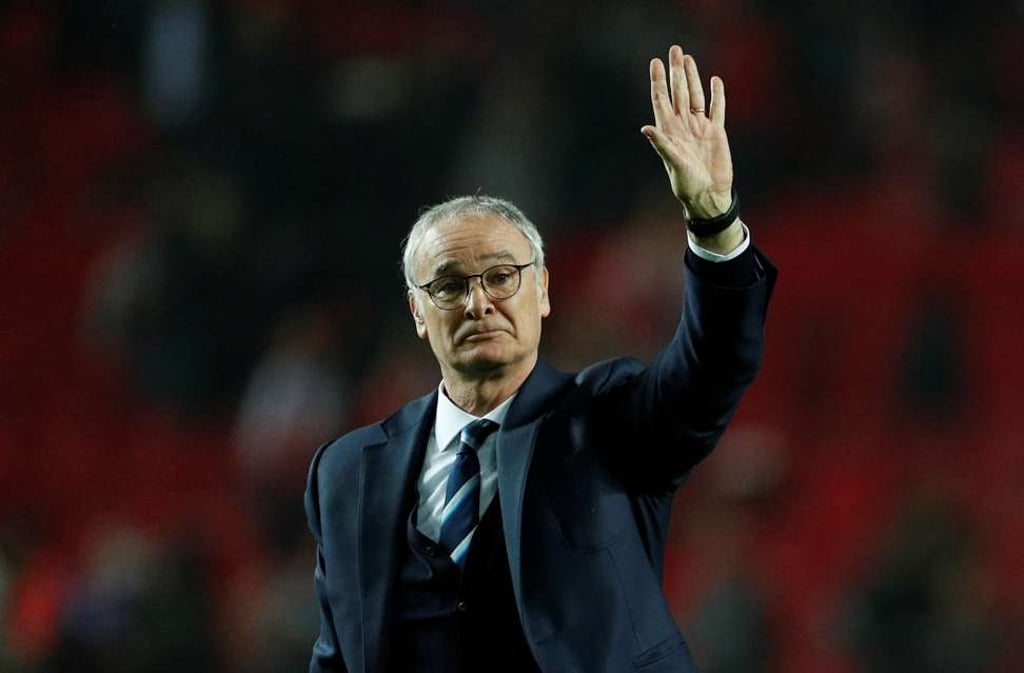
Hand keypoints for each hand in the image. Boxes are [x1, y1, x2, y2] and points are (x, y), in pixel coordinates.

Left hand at [641, 45, 733, 219]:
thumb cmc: (687, 183)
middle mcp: (683, 125)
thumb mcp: (672, 162)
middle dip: (676, 71)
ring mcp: (699, 127)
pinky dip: (717, 95)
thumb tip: (645, 128)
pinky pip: (717, 109)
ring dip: (693, 77)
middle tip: (675, 50)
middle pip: (678, 92)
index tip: (656, 62)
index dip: (658, 81)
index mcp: (669, 131)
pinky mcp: (716, 132)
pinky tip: (714, 81)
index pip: (661, 100)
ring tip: (688, 59)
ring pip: (696, 96)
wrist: (708, 195)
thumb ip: (661, 144)